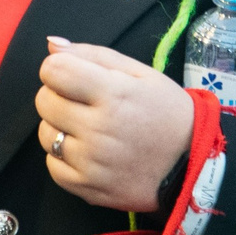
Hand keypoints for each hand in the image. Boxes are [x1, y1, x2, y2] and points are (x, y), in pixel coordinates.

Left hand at [35, 38, 194, 213]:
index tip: (74, 76)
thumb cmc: (166, 112)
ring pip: (45, 135)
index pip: (53, 71)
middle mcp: (99, 129)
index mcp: (113, 94)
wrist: (192, 163)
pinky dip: (64, 158)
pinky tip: (88, 152)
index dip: (59, 69)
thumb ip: (94, 55)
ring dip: (60, 127)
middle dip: (58, 96)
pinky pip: (52, 166)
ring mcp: (92, 162)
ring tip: (89, 129)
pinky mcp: (88, 188)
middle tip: (84, 103)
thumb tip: (51, 46)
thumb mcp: (140, 73)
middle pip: (43, 101)